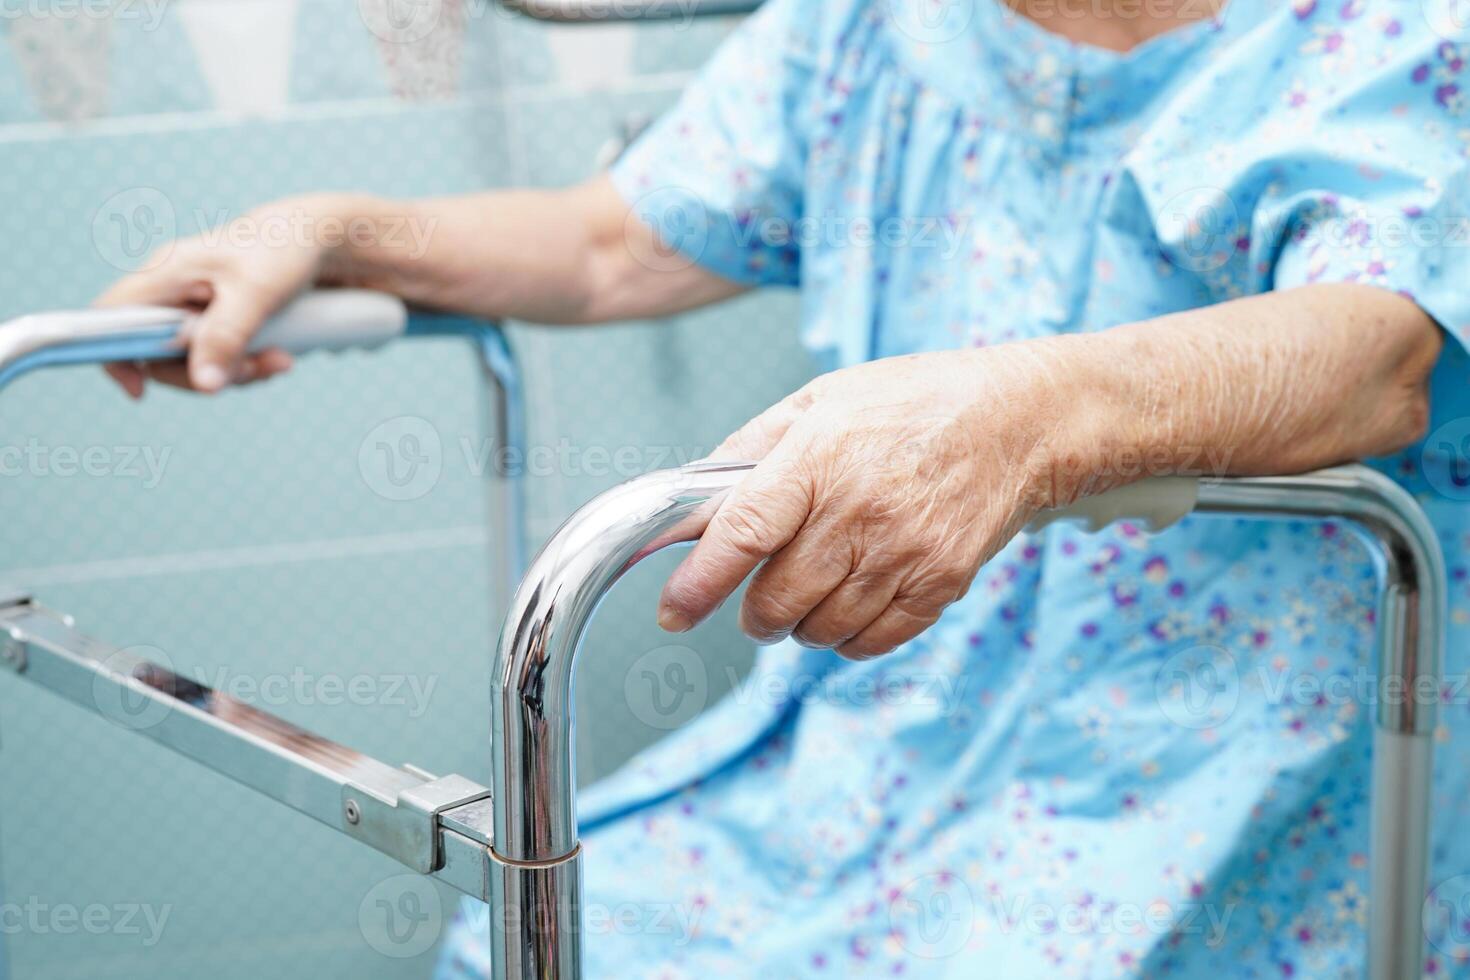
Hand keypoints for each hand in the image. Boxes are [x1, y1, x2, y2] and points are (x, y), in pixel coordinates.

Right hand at [94, 195, 340, 395]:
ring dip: (236, 372)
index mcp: (165, 273)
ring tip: (281, 360)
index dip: (113, 354)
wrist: (315, 240)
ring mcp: (192, 307)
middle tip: (255, 370)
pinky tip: (280, 356)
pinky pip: (217, 358)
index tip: (139, 389)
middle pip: (155, 353)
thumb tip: (205, 385)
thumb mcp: (257, 294)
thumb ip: (226, 337)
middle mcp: (171, 291)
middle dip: (203, 373)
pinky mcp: (215, 321)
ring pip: (192, 362)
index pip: (110, 316)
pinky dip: (247, 365)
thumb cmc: (282, 252)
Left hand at [657, 340, 1110, 657]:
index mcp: (818, 457)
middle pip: (778, 599)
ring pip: (821, 630)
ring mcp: (904, 552)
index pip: (743, 534)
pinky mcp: (941, 583)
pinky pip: (873, 642)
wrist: (1017, 421)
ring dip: (800, 626)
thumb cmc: (912, 404)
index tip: (673, 613)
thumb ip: (751, 448)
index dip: (699, 583)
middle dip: (755, 614)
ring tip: (812, 594)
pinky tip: (851, 607)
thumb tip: (693, 499)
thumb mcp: (820, 399)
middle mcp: (859, 511)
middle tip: (758, 600)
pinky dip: (848, 639)